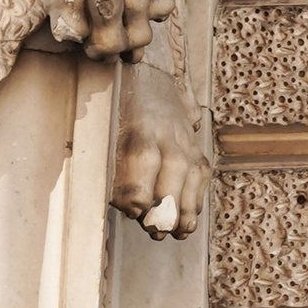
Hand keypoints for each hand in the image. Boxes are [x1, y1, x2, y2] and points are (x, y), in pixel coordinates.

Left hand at [111, 62, 210, 236]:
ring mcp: (186, 138)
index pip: (142, 158)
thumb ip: (112, 161)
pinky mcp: (196, 146)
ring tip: (179, 232)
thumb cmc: (118, 109)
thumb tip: (124, 202)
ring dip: (187, 207)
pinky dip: (197, 198)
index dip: (139, 188)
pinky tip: (190, 220)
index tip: (134, 210)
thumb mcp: (106, 126)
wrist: (149, 74)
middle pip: (174, 169)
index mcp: (139, 124)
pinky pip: (201, 174)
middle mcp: (167, 131)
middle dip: (167, 204)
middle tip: (156, 231)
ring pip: (192, 174)